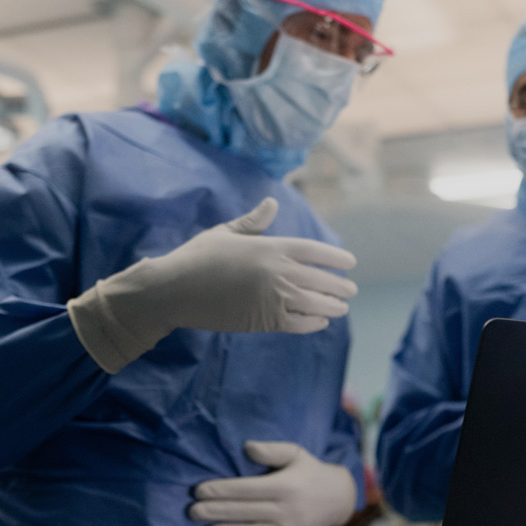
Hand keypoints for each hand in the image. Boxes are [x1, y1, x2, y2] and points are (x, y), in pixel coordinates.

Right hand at [68, 197, 357, 372]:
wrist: (174, 290)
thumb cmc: (198, 257)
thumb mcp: (226, 232)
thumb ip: (253, 222)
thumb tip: (272, 203)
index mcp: (270, 247)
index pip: (314, 250)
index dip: (335, 257)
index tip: (350, 263)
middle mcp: (276, 272)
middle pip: (319, 278)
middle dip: (338, 284)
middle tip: (351, 289)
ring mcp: (271, 297)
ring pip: (313, 303)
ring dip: (332, 305)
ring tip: (342, 307)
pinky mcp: (262, 320)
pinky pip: (297, 323)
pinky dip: (312, 322)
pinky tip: (320, 320)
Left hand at [189, 441, 356, 525]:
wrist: (338, 499)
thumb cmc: (310, 472)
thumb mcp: (296, 453)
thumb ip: (272, 450)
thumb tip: (247, 448)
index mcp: (286, 486)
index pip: (246, 489)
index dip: (221, 490)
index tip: (199, 490)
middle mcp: (287, 510)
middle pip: (244, 511)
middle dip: (215, 511)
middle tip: (192, 510)